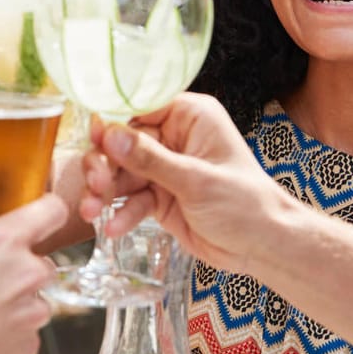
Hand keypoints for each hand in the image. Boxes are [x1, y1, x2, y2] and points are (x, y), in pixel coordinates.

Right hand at [0, 194, 65, 353]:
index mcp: (2, 241)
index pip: (51, 210)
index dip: (47, 212)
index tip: (42, 216)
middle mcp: (27, 274)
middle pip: (43, 264)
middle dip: (21, 273)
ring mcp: (33, 313)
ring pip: (34, 304)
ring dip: (14, 308)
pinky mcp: (30, 347)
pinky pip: (25, 336)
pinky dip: (9, 338)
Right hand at [79, 94, 294, 273]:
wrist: (262, 246)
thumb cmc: (245, 204)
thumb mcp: (196, 180)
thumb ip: (150, 159)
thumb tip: (110, 135)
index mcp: (189, 117)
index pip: (141, 106)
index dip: (113, 121)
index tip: (93, 137)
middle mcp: (173, 138)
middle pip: (122, 142)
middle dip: (104, 164)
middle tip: (95, 184)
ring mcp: (164, 169)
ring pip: (121, 173)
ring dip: (104, 192)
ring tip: (91, 211)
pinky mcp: (158, 197)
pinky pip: (130, 199)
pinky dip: (121, 212)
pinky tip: (113, 228)